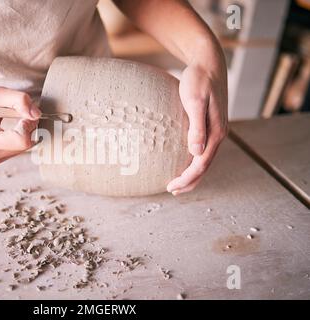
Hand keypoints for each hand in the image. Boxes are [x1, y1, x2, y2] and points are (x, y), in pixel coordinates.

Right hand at [0, 87, 40, 164]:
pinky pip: (19, 149)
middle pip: (25, 145)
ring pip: (24, 148)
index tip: (22, 113)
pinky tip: (8, 129)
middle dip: (27, 127)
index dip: (28, 125)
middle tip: (17, 113)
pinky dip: (19, 137)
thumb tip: (36, 114)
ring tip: (9, 121)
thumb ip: (19, 100)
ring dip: (23, 132)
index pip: (22, 140)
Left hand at [167, 62, 227, 194]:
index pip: (201, 164)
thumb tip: (196, 153)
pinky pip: (204, 149)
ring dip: (193, 173)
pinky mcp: (211, 124)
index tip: (171, 187)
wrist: (208, 62)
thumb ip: (197, 127)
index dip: (187, 178)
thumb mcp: (195, 101)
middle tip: (172, 190)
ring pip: (205, 159)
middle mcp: (219, 134)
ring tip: (178, 182)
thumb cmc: (199, 79)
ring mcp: (216, 130)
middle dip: (190, 181)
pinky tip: (184, 160)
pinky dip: (194, 160)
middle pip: (205, 166)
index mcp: (216, 132)